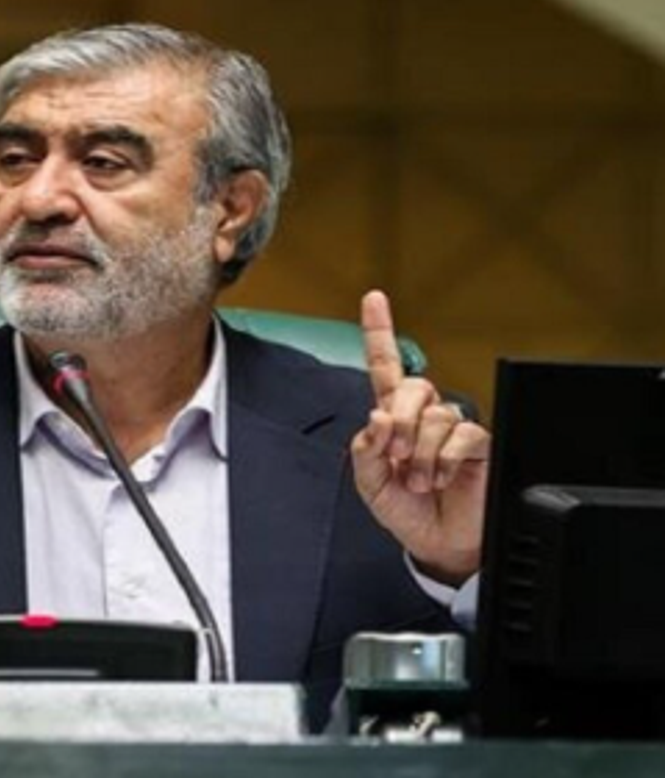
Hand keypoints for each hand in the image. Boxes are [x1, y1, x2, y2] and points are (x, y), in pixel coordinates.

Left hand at [349, 290, 489, 585]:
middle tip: (395, 454)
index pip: (385, 367)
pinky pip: (462, 433)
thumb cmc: (406, 511)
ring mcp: (452, 429)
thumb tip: (376, 417)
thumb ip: (363, 451)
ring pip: (436, 415)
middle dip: (399, 420)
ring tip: (418, 480)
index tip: (374, 298)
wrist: (438, 544)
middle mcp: (423, 416)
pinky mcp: (478, 444)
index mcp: (392, 418)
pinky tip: (439, 477)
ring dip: (420, 452)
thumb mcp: (369, 484)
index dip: (379, 332)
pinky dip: (443, 458)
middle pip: (413, 386)